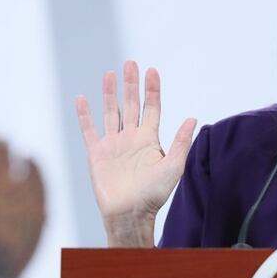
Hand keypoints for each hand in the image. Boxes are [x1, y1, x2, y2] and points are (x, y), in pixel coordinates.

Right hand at [76, 61, 195, 246]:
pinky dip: (85, 115)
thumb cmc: (154, 195)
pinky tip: (82, 99)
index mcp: (150, 139)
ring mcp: (113, 145)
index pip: (152, 108)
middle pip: (131, 104)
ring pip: (111, 112)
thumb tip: (194, 118)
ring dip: (109, 93)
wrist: (129, 213)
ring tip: (110, 74)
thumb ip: (180, 142)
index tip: (151, 70)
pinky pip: (89, 130)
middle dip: (131, 84)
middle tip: (130, 63)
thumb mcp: (173, 166)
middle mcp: (131, 138)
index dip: (152, 89)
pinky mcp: (97, 154)